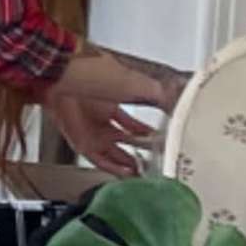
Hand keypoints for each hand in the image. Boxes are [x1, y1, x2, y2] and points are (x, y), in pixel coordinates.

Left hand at [47, 45, 181, 171]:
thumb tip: (179, 104)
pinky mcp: (80, 140)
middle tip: (155, 162)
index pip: (136, 121)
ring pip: (112, 151)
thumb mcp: (136, 84)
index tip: (162, 141)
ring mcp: (90, 129)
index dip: (149, 132)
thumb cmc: (94, 72)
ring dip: (128, 162)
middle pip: (125, 139)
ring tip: (144, 173)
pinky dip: (113, 167)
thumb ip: (159, 95)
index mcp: (115, 99)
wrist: (66, 77)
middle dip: (140, 150)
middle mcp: (102, 115)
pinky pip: (98, 159)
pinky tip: (126, 173)